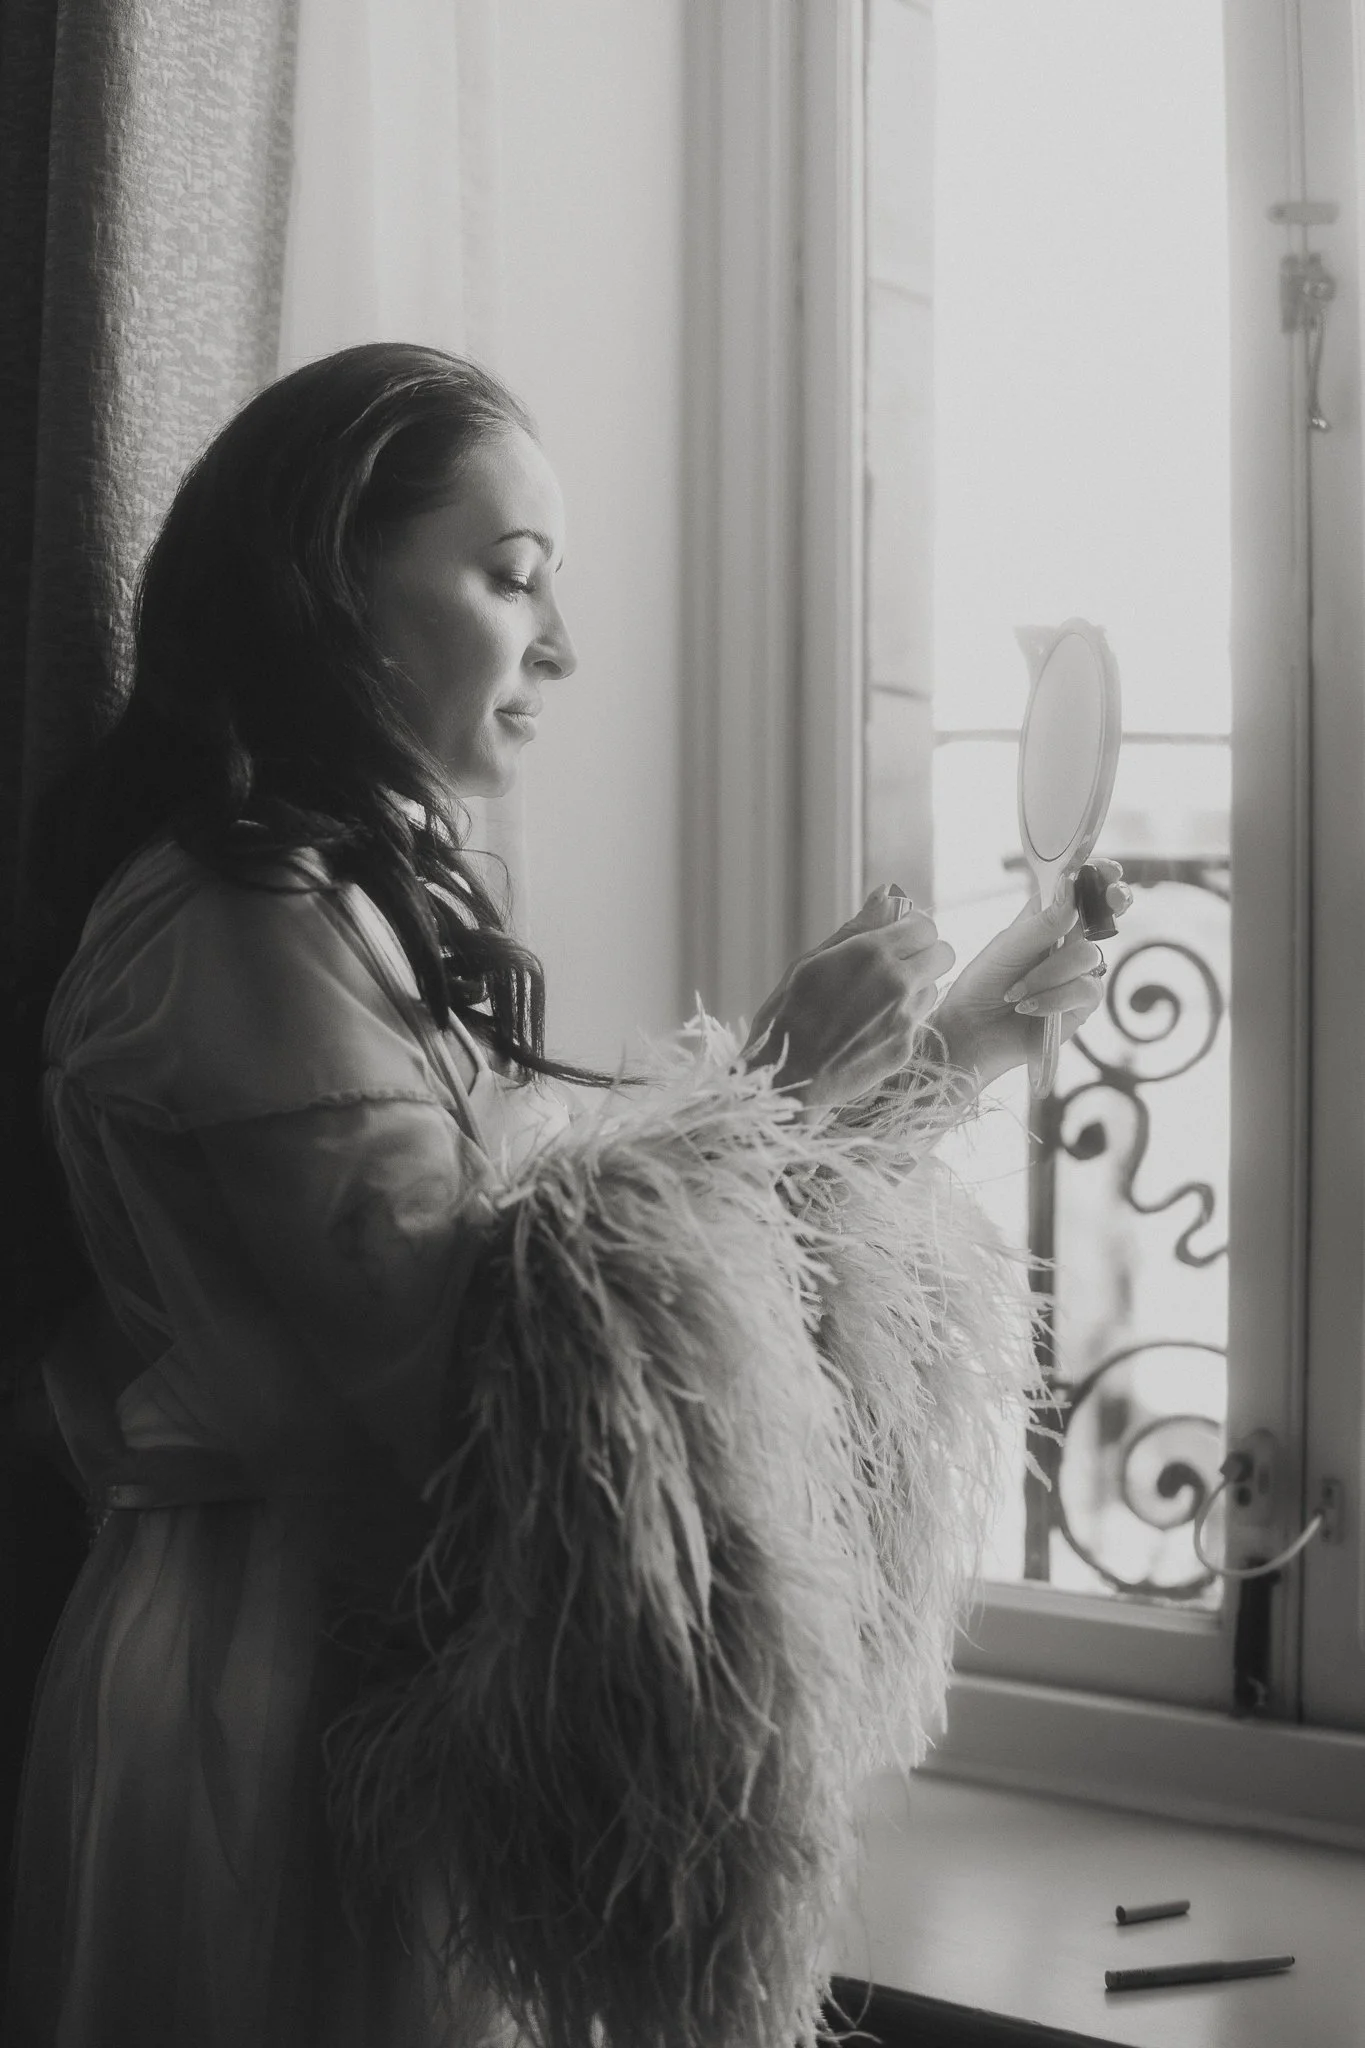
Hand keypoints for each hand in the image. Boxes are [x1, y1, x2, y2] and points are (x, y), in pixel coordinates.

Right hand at [741, 885, 956, 1109]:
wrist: (786, 1081)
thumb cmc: (787, 1017)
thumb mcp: (811, 962)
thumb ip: (858, 927)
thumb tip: (888, 893)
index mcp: (870, 953)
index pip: (925, 925)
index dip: (911, 929)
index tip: (894, 937)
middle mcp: (897, 983)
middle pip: (943, 953)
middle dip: (924, 954)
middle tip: (897, 964)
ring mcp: (905, 1019)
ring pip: (933, 987)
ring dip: (915, 987)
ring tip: (878, 1000)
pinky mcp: (906, 1048)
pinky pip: (918, 1020)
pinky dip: (902, 1018)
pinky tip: (870, 1028)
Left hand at [931, 860, 1133, 1092]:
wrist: (971, 1030)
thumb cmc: (983, 982)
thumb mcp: (1007, 946)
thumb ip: (1043, 921)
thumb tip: (1072, 885)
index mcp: (1047, 919)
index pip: (1080, 891)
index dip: (1099, 877)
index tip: (1108, 871)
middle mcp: (1067, 943)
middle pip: (1101, 918)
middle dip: (1109, 904)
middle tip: (1113, 897)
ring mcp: (1077, 973)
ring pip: (1086, 957)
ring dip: (1047, 974)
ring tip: (1015, 991)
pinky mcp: (1081, 1004)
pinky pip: (1083, 990)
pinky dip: (1053, 998)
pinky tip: (1028, 1007)